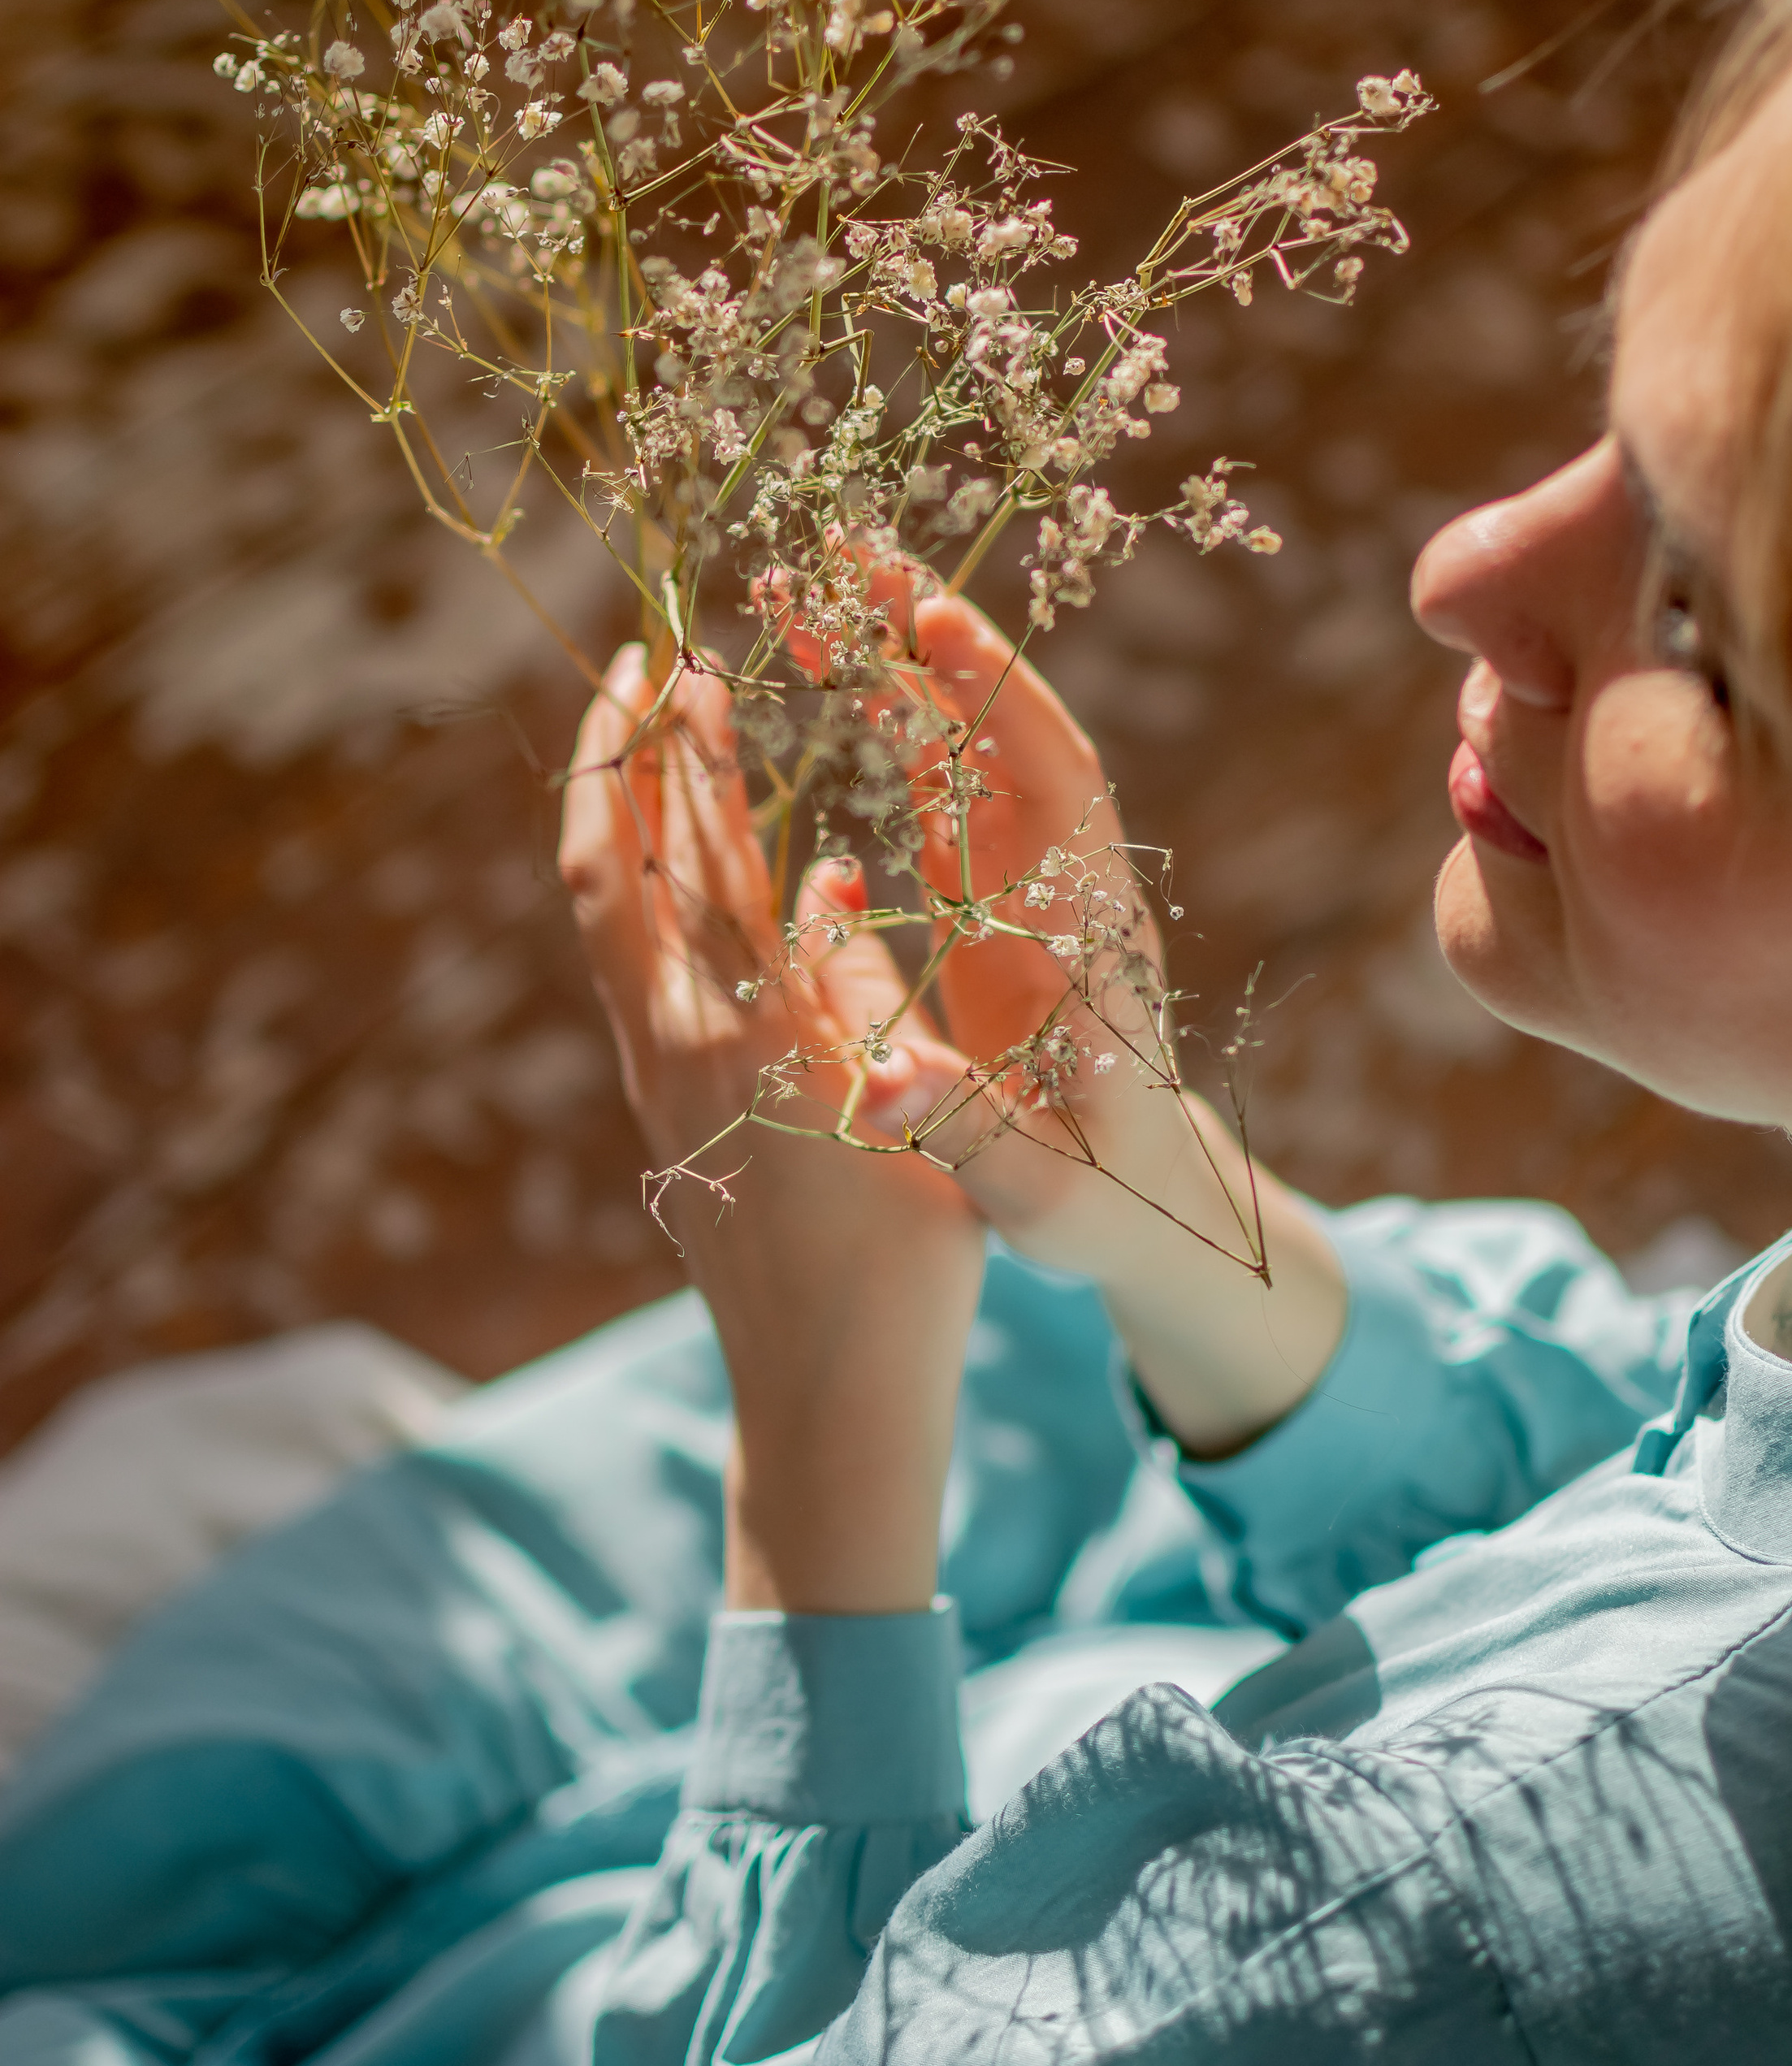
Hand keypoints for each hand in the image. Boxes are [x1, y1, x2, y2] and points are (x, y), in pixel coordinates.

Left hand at [559, 643, 985, 1610]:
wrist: (829, 1399)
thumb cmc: (906, 1267)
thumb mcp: (912, 1109)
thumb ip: (864, 990)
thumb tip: (828, 884)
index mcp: (756, 1041)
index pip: (704, 862)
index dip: (691, 757)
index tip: (691, 666)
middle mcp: (681, 1050)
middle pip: (607, 873)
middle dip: (612, 758)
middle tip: (636, 666)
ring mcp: (658, 1083)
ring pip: (606, 919)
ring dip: (620, 816)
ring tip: (648, 735)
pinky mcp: (664, 1111)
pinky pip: (634, 969)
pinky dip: (646, 889)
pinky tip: (693, 868)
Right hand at [875, 589, 1347, 1456]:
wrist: (1149, 1200)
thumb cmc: (1103, 1204)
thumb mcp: (1040, 1192)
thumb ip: (970, 1134)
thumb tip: (885, 1082)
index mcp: (1089, 934)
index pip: (1056, 790)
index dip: (1000, 707)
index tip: (938, 628)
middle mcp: (1067, 877)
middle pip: (1011, 727)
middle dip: (938, 636)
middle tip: (849, 548)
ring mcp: (1030, 871)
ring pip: (971, 736)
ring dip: (901, 654)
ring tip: (811, 579)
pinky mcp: (994, 885)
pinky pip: (942, 772)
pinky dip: (891, 709)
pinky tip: (829, 657)